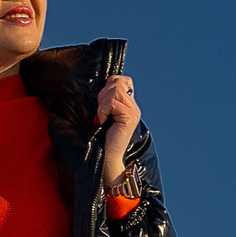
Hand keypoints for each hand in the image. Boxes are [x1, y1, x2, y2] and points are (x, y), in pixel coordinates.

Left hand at [95, 73, 141, 187]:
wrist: (107, 156)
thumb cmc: (102, 136)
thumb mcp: (104, 113)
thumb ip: (107, 99)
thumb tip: (105, 86)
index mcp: (129, 104)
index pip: (122, 80)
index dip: (110, 84)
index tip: (103, 102)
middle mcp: (133, 106)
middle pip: (117, 82)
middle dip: (104, 94)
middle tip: (101, 111)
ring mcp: (133, 111)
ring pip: (115, 90)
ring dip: (103, 103)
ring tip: (102, 117)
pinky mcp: (129, 117)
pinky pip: (112, 103)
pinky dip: (103, 111)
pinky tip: (103, 122)